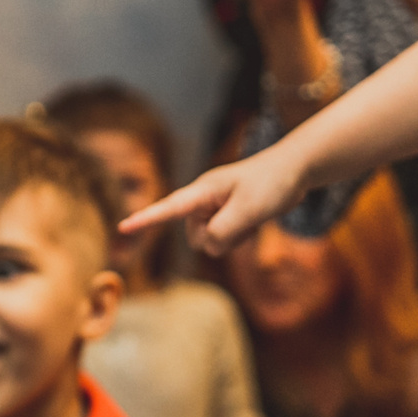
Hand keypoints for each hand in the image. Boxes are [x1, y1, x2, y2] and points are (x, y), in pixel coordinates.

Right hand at [119, 138, 311, 256]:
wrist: (295, 170)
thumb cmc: (271, 183)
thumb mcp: (249, 209)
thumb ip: (224, 231)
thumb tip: (207, 246)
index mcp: (203, 191)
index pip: (169, 208)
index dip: (145, 219)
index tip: (123, 227)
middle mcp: (204, 201)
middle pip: (196, 236)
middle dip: (218, 238)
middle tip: (245, 219)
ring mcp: (215, 209)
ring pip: (210, 241)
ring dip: (231, 239)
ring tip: (251, 218)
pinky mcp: (226, 216)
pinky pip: (224, 240)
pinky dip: (237, 238)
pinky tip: (252, 223)